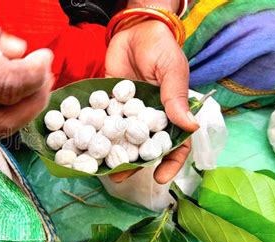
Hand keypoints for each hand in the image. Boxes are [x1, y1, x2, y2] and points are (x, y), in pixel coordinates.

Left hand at [106, 20, 198, 183]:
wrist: (134, 30)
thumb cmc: (160, 48)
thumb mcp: (172, 70)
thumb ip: (176, 97)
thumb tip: (191, 127)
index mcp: (169, 114)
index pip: (174, 144)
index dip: (169, 163)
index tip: (160, 179)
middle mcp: (147, 118)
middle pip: (142, 148)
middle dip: (133, 165)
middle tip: (120, 177)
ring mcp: (126, 114)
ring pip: (120, 140)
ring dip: (111, 154)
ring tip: (99, 168)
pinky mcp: (108, 105)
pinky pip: (102, 123)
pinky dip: (94, 134)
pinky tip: (84, 145)